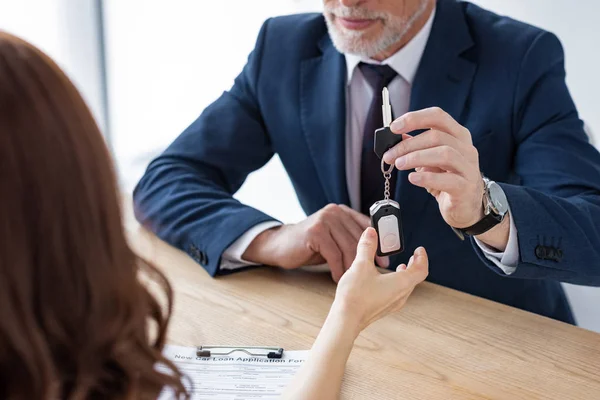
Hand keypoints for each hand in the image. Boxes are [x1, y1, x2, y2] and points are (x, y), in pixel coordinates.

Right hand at [243, 204, 388, 281]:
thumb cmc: (310, 246)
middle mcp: (335, 212)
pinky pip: (333, 254)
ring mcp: (324, 219)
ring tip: (356, 281)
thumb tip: (377, 255)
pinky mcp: (315, 232)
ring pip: (347, 247)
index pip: (367, 225)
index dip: (378, 243)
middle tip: (376, 274)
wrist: (280, 246)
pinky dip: (338, 269)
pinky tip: (339, 280)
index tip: (386, 260)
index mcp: (342, 211)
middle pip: (358, 238)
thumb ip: (350, 240)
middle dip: (368, 258)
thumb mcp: (334, 240)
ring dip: (353, 267)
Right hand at [333, 228, 428, 331]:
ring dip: (405, 275)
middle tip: (413, 256)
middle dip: (415, 265)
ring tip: (400, 267)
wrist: (346, 319)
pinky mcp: (383, 308)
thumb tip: (371, 233)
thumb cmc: (356, 295)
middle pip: (415, 278)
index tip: (420, 250)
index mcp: (401, 283)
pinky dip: (396, 283)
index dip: (422, 258)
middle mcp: (401, 295)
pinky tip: (383, 280)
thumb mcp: (361, 265)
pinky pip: (396, 293)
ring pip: (406, 287)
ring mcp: (393, 304)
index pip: (421, 269)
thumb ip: (367, 247)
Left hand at [382, 107, 484, 228]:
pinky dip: (426, 177)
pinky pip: (448, 180)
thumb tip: (395, 138)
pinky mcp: (466, 187)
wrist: (465, 206)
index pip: (437, 116)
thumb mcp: (430, 160)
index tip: (394, 127)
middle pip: (436, 136)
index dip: (414, 119)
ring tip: (399, 164)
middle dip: (408, 145)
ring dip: (416, 158)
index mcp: (458, 136)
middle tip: (390, 155)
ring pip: (444, 154)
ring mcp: (468, 167)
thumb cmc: (447, 180)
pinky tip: (413, 178)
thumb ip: (416, 147)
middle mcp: (466, 148)